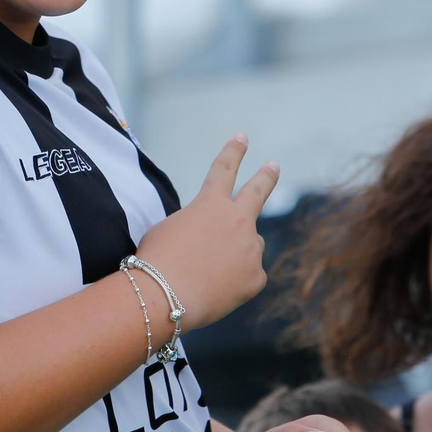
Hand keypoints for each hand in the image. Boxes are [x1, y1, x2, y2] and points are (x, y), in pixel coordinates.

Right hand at [133, 134, 278, 330]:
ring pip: (250, 245)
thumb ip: (197, 224)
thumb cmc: (157, 260)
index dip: (233, 151)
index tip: (242, 137)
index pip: (224, 169)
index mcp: (211, 204)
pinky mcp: (257, 277)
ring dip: (235, 252)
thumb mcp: (170, 228)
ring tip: (209, 270)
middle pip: (257, 192)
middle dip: (266, 177)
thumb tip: (215, 236)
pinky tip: (215, 289)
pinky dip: (234, 281)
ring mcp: (251, 249)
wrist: (165, 295)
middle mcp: (237, 221)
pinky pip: (248, 276)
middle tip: (273, 165)